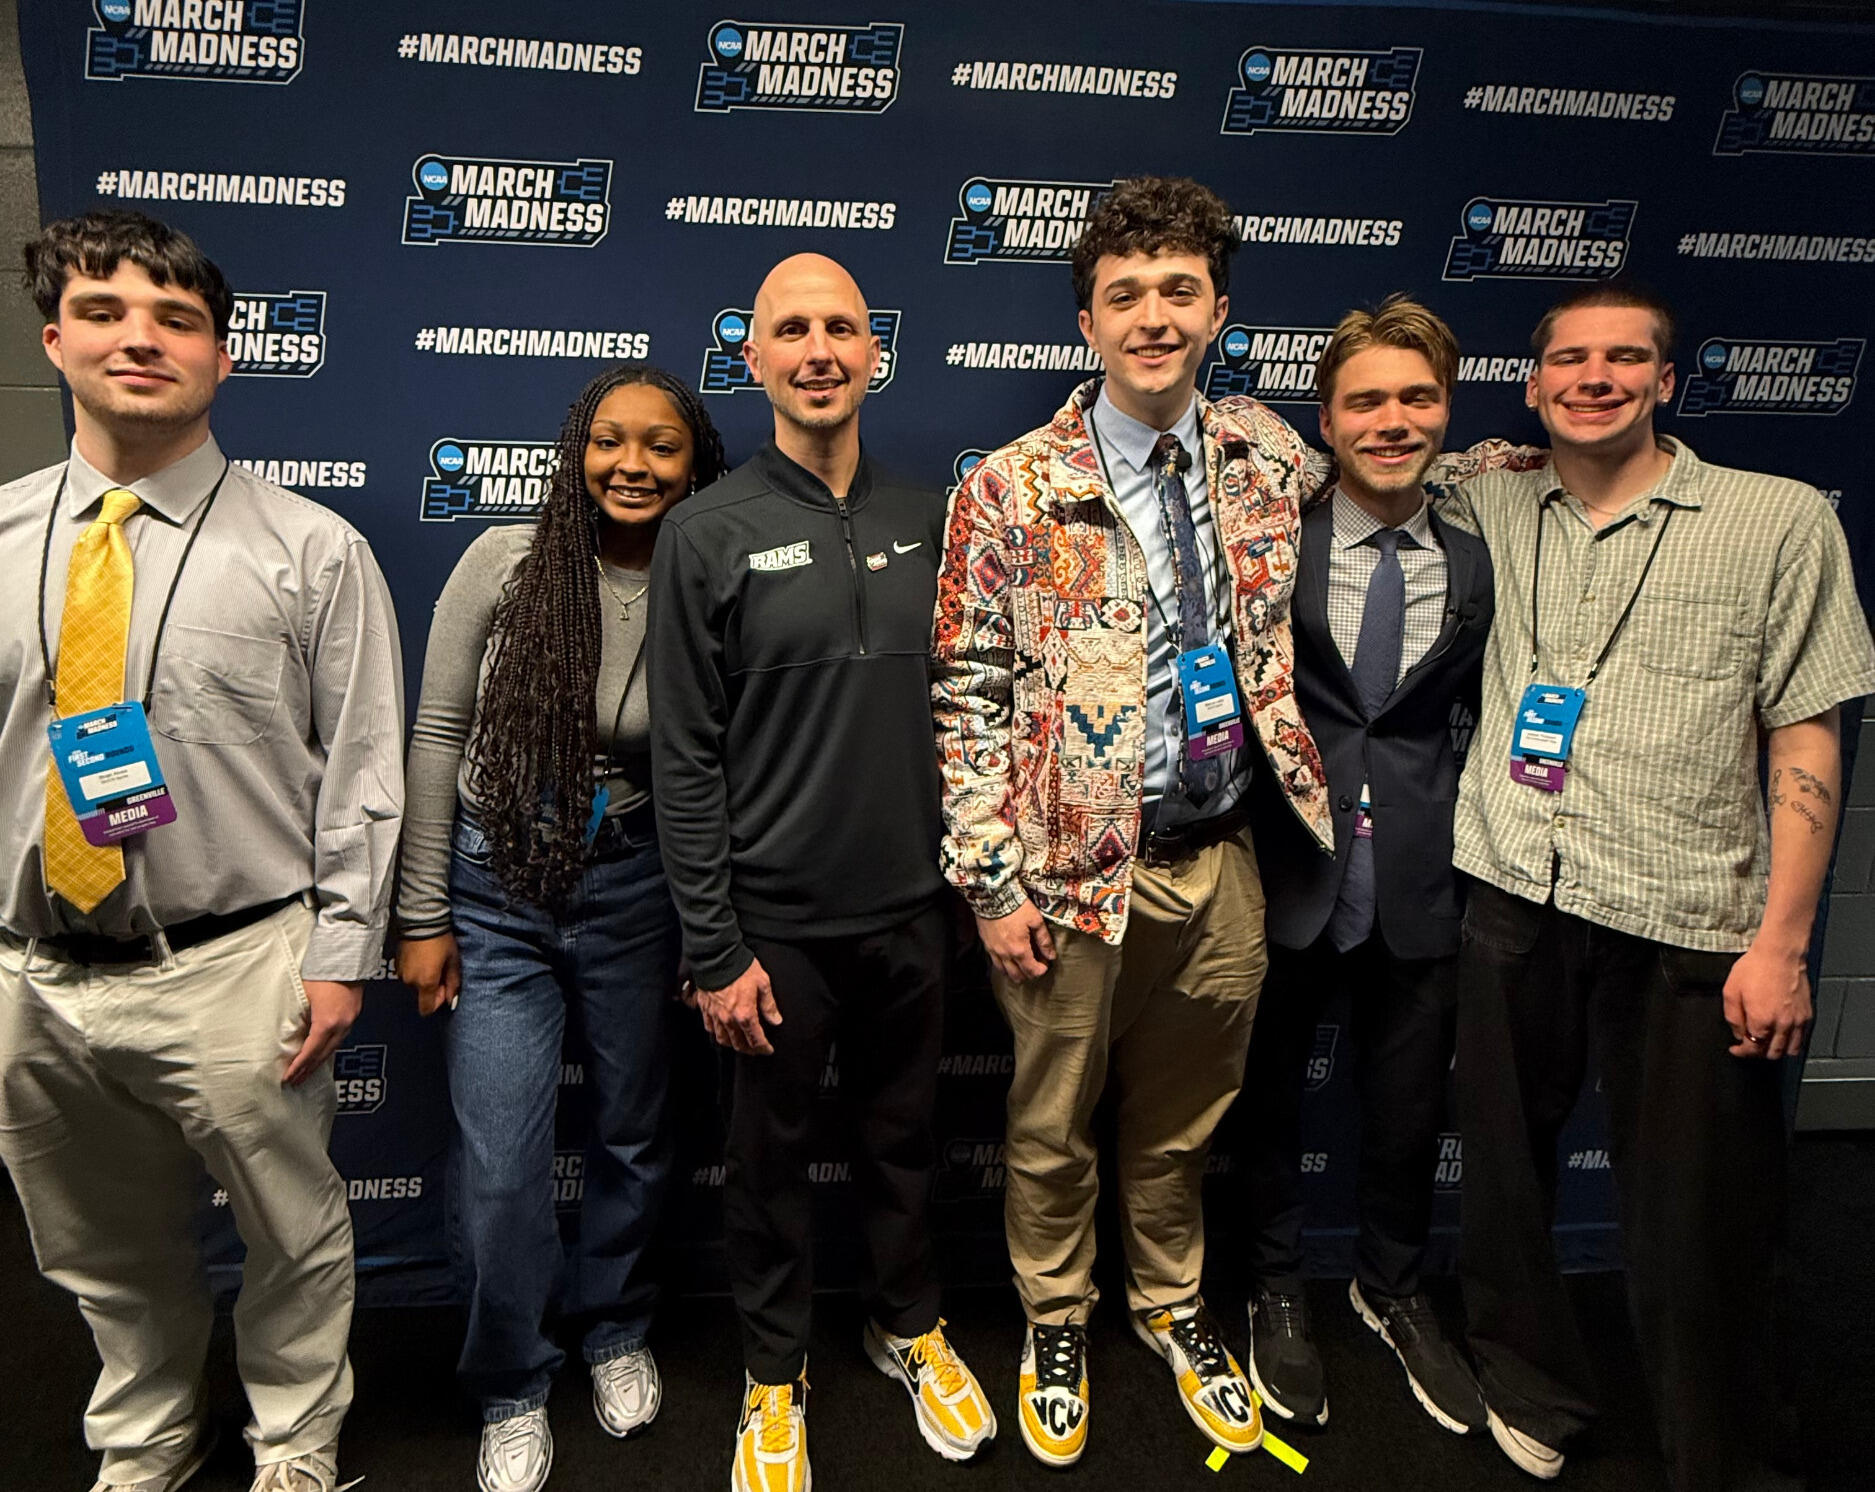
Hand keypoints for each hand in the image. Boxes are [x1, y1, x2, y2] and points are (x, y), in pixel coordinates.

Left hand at [285, 979, 363, 1085]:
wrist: (347, 955)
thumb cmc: (323, 971)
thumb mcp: (303, 995)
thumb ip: (297, 1016)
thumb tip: (286, 1032)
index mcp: (328, 1022)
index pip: (311, 1051)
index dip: (299, 1066)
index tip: (289, 1077)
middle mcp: (342, 1024)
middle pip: (324, 1054)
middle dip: (309, 1068)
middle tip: (296, 1080)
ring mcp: (350, 1019)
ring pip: (334, 1046)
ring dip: (320, 1059)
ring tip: (308, 1070)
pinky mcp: (354, 1013)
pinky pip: (341, 1036)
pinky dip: (329, 1047)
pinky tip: (322, 1050)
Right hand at [396, 932, 461, 1016]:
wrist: (422, 922)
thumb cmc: (441, 942)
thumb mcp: (453, 962)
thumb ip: (453, 983)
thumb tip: (451, 1000)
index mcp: (426, 983)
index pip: (426, 1009)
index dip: (436, 1003)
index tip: (443, 989)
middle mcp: (410, 982)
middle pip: (421, 995)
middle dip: (432, 988)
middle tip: (441, 971)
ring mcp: (401, 973)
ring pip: (414, 984)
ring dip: (423, 979)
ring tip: (432, 961)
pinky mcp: (396, 964)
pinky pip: (408, 974)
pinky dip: (415, 971)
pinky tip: (422, 957)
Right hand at [696, 958, 781, 1055]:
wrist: (716, 956)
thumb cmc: (741, 968)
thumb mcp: (763, 983)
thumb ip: (769, 1004)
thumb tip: (776, 1020)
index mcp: (745, 1014)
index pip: (756, 1039)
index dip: (763, 1047)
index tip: (768, 1050)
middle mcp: (728, 1019)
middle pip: (738, 1043)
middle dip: (749, 1050)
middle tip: (756, 1049)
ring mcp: (715, 1014)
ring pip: (722, 1039)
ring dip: (732, 1044)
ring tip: (739, 1043)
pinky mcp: (704, 1007)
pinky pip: (709, 1027)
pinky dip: (716, 1033)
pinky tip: (721, 1031)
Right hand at [977, 902, 1054, 983]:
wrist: (993, 896)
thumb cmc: (1016, 907)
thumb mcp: (1036, 921)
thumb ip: (1044, 940)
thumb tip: (1051, 955)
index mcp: (1019, 950)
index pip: (1031, 970)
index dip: (1041, 971)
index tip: (1045, 965)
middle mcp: (1005, 954)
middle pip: (1017, 976)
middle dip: (1028, 975)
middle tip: (1035, 966)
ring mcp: (994, 951)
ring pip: (1004, 972)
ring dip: (1015, 973)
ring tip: (1022, 967)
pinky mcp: (986, 945)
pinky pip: (995, 963)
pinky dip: (1003, 966)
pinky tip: (1008, 960)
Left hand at [1723, 939, 1811, 1060]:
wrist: (1780, 954)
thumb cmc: (1756, 967)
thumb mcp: (1731, 992)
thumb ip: (1732, 1018)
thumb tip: (1738, 1034)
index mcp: (1761, 1020)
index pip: (1752, 1049)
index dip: (1741, 1052)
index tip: (1736, 1049)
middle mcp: (1782, 1024)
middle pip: (1772, 1053)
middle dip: (1758, 1053)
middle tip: (1749, 1045)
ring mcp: (1798, 1021)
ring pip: (1790, 1050)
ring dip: (1776, 1050)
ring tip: (1766, 1042)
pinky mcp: (1807, 1014)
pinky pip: (1802, 1039)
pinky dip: (1792, 1043)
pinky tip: (1782, 1035)